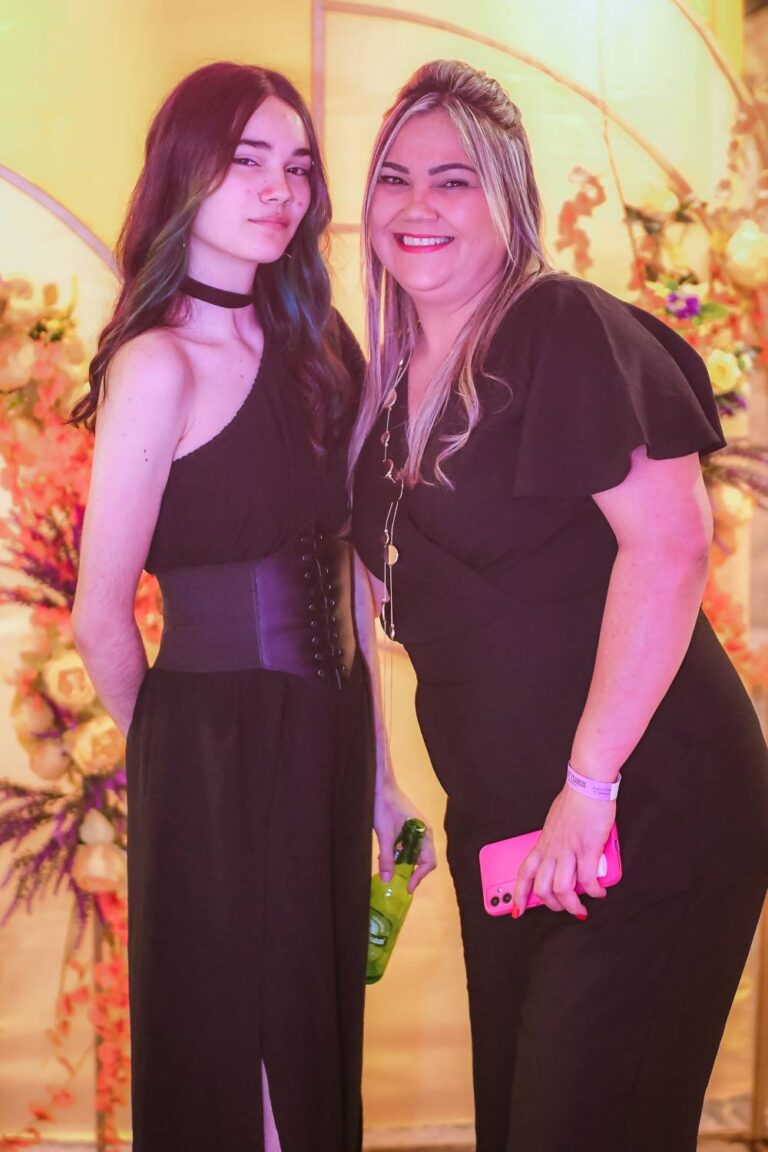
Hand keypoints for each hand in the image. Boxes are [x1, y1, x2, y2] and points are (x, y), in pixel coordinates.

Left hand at [373, 778, 436, 893]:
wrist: (379, 783)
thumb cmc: (384, 806)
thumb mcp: (384, 834)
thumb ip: (387, 857)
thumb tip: (388, 880)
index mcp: (424, 832)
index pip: (429, 862)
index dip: (419, 877)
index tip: (407, 887)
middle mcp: (424, 831)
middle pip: (424, 858)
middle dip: (412, 871)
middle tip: (398, 882)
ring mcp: (417, 827)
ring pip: (415, 851)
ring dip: (404, 862)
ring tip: (389, 868)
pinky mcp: (408, 824)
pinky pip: (409, 844)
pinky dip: (400, 853)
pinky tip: (387, 855)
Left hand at [512, 786, 614, 918]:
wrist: (587, 785)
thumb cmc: (574, 802)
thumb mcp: (555, 824)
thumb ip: (555, 842)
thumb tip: (561, 856)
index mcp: (543, 842)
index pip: (524, 872)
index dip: (519, 894)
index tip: (517, 908)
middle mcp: (552, 849)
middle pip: (542, 887)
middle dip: (552, 905)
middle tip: (564, 908)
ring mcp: (569, 849)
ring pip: (562, 889)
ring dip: (572, 905)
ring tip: (581, 908)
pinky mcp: (588, 848)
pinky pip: (588, 880)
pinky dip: (594, 891)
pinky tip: (599, 891)